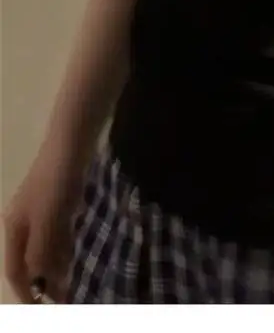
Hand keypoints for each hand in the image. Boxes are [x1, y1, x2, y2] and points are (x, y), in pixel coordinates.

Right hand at [2, 141, 89, 303]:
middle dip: (44, 282)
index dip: (26, 293)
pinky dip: (67, 248)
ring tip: (75, 286)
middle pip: (31, 260)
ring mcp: (42, 210)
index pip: (15, 270)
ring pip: (47, 247)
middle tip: (67, 300)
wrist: (74, 140)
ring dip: (57, 267)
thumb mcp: (48, 221)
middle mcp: (24, 221)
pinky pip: (60, 233)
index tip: (44, 310)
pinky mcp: (61, 200)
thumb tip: (39, 280)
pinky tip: (80, 256)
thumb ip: (40, 253)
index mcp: (15, 227)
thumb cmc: (56, 182)